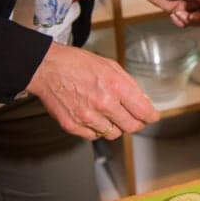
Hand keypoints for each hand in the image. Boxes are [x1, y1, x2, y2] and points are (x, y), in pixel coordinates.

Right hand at [26, 42, 159, 139]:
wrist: (47, 68)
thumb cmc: (77, 64)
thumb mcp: (111, 66)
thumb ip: (129, 85)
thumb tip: (143, 101)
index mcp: (116, 86)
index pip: (143, 111)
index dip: (151, 116)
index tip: (152, 117)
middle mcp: (103, 104)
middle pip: (131, 127)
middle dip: (136, 123)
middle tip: (134, 118)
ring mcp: (87, 117)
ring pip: (113, 134)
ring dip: (116, 126)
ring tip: (109, 114)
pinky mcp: (73, 126)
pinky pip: (94, 136)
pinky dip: (97, 129)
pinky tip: (94, 117)